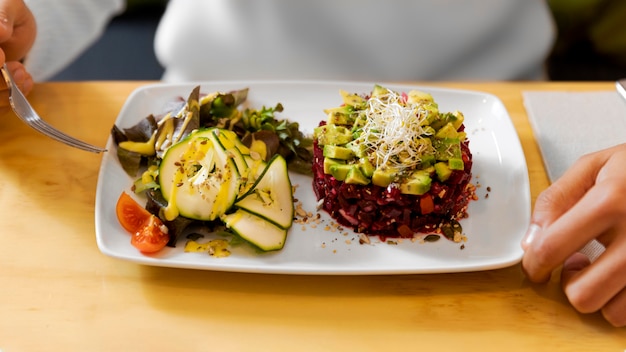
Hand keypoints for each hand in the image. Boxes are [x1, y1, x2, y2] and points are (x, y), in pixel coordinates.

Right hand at [0, 0, 35, 112]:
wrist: (13, 24)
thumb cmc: (9, 12)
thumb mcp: (9, 6)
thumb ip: (3, 16)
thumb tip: (0, 31)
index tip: (2, 57)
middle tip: (20, 70)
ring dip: (7, 92)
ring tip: (25, 76)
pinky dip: (11, 101)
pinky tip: (25, 85)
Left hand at [521, 143, 625, 326]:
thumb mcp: (594, 167)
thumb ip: (555, 199)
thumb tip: (531, 241)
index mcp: (609, 201)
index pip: (552, 248)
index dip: (533, 264)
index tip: (534, 267)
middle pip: (583, 294)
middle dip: (569, 285)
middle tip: (573, 265)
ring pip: (613, 312)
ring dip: (599, 296)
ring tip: (602, 268)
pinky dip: (622, 300)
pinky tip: (620, 275)